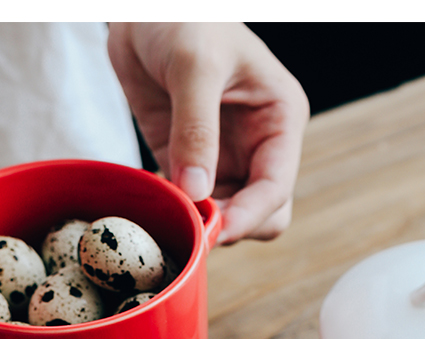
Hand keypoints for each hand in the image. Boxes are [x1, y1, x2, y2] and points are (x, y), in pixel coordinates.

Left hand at [108, 23, 308, 244]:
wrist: (143, 10)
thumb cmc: (181, 18)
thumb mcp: (193, 65)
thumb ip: (196, 129)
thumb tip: (197, 192)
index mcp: (280, 119)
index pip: (276, 188)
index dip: (248, 216)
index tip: (214, 230)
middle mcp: (260, 146)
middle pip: (263, 215)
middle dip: (231, 226)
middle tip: (192, 225)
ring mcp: (227, 160)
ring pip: (230, 218)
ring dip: (203, 225)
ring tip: (171, 212)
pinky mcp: (191, 166)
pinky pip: (194, 208)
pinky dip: (179, 215)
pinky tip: (159, 205)